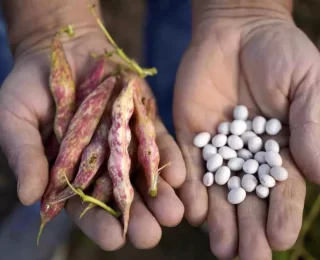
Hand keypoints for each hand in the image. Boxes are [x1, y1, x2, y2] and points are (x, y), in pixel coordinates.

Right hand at [0, 28, 185, 249]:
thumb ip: (25, 156)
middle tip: (153, 235)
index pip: (85, 207)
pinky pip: (158, 143)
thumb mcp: (17, 118)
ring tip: (175, 214)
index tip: (114, 239)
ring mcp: (125, 143)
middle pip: (122, 197)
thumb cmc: (31, 86)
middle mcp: (102, 164)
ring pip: (144, 176)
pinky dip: (168, 159)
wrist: (62, 48)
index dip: (99, 224)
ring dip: (160, 196)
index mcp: (70, 172)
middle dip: (139, 217)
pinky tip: (181, 177)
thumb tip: (29, 198)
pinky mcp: (143, 122)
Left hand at [173, 4, 318, 258]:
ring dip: (219, 220)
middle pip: (248, 200)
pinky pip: (188, 166)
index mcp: (279, 149)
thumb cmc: (280, 53)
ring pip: (217, 191)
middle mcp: (246, 156)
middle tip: (247, 259)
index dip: (282, 214)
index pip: (282, 190)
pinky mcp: (189, 135)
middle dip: (249, 229)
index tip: (281, 239)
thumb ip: (315, 125)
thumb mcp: (309, 84)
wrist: (237, 31)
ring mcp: (216, 148)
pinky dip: (190, 188)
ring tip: (222, 249)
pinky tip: (193, 211)